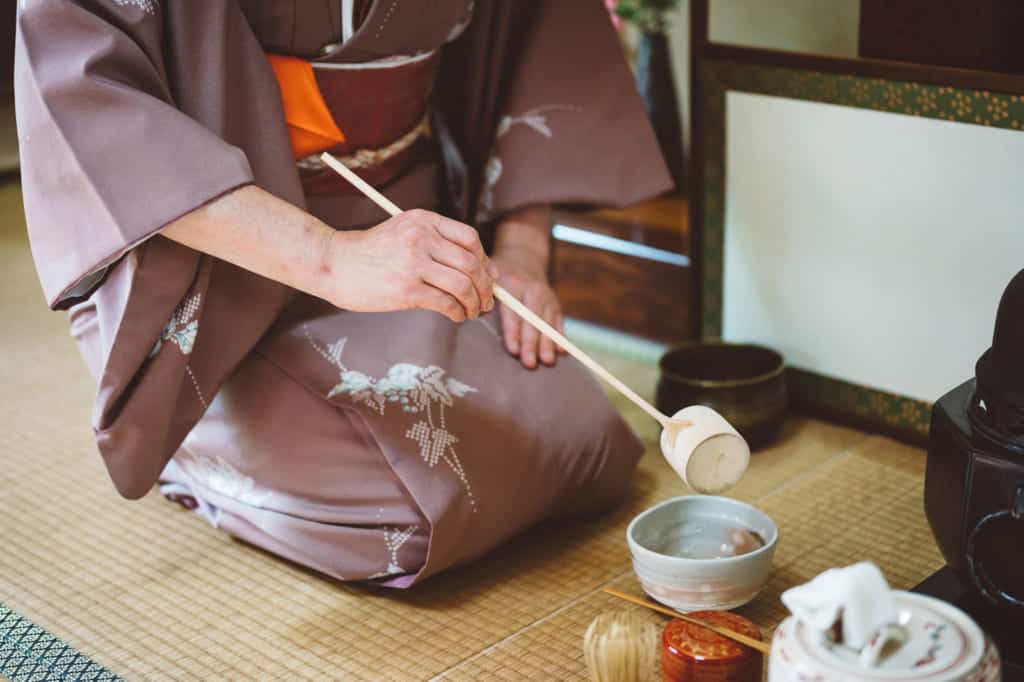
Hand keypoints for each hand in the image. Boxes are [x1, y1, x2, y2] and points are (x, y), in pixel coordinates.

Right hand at [324, 209, 497, 320]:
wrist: (334, 263)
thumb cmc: (372, 253)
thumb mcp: (405, 232)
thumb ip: (440, 244)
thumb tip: (486, 271)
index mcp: (423, 220)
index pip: (469, 239)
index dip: (484, 260)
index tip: (486, 277)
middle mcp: (421, 237)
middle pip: (471, 264)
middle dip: (485, 287)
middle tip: (487, 302)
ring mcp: (413, 263)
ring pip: (463, 285)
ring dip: (474, 303)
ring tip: (472, 312)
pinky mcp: (406, 290)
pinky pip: (446, 303)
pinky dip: (458, 312)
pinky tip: (456, 316)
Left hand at [492, 205, 563, 368]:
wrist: (524, 258)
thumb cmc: (499, 274)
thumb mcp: (489, 276)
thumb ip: (481, 292)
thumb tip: (471, 312)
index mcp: (512, 283)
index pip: (513, 311)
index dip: (513, 331)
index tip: (513, 350)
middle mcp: (532, 289)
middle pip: (532, 319)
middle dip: (531, 343)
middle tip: (529, 363)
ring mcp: (546, 295)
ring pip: (547, 322)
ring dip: (548, 343)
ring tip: (546, 361)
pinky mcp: (555, 302)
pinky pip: (559, 320)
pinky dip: (560, 336)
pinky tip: (561, 352)